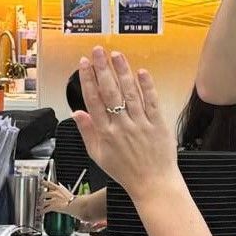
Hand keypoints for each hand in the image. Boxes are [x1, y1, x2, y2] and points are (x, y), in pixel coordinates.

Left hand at [44, 183, 73, 213]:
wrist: (75, 205)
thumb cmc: (73, 200)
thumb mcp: (67, 192)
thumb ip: (61, 189)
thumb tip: (59, 186)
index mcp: (59, 188)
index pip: (49, 183)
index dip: (44, 182)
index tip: (41, 182)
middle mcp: (55, 193)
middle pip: (44, 194)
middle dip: (41, 197)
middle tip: (40, 199)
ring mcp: (54, 200)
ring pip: (44, 202)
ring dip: (41, 205)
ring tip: (41, 207)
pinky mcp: (53, 206)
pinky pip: (45, 209)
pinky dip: (42, 211)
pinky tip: (41, 212)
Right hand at [72, 48, 178, 201]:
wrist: (153, 183)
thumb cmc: (126, 171)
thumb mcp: (98, 156)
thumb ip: (87, 133)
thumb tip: (77, 113)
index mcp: (105, 133)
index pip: (93, 100)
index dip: (88, 80)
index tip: (84, 64)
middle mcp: (122, 126)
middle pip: (110, 92)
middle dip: (102, 69)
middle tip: (98, 51)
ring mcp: (140, 124)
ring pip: (130, 93)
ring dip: (122, 72)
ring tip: (116, 55)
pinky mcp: (158, 124)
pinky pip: (151, 102)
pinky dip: (146, 86)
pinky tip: (140, 71)